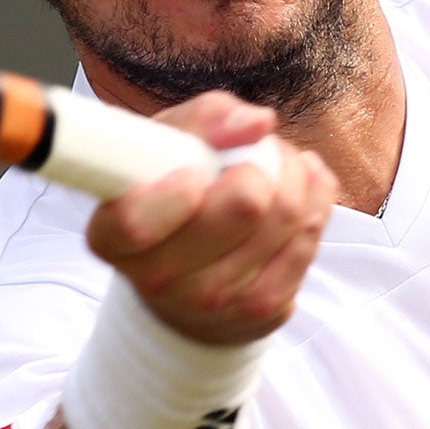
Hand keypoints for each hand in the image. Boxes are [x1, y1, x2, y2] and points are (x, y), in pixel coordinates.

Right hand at [84, 91, 337, 346]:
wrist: (188, 282)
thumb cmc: (170, 195)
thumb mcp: (165, 146)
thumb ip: (202, 119)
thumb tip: (259, 123)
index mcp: (115, 241)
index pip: (136, 223)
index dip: (174, 191)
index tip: (190, 172)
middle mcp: (161, 281)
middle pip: (244, 206)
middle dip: (260, 160)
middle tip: (251, 153)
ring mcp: (218, 302)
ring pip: (289, 214)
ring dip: (291, 171)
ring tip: (274, 166)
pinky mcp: (267, 308)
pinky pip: (312, 231)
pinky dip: (314, 196)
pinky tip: (297, 190)